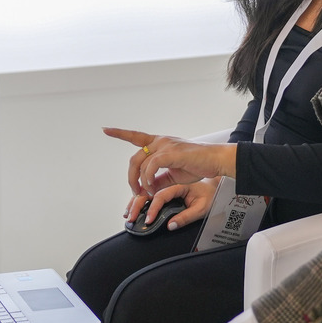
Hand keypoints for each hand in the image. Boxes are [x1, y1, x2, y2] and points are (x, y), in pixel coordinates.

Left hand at [104, 127, 236, 192]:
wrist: (215, 161)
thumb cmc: (198, 165)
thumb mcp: (173, 175)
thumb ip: (158, 180)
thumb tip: (147, 189)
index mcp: (160, 143)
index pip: (136, 136)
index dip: (120, 133)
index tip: (106, 130)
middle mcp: (160, 141)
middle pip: (134, 158)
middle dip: (130, 176)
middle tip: (134, 191)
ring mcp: (165, 145)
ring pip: (141, 163)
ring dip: (139, 181)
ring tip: (146, 192)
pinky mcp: (171, 152)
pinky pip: (151, 166)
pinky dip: (148, 179)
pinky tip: (152, 188)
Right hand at [123, 175, 218, 229]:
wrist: (215, 182)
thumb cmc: (211, 194)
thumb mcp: (203, 207)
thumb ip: (187, 217)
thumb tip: (171, 225)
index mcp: (180, 184)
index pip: (161, 195)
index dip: (153, 208)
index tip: (148, 219)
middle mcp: (170, 180)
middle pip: (148, 189)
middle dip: (137, 203)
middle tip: (130, 217)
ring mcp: (167, 181)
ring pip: (146, 188)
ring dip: (135, 199)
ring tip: (127, 213)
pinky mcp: (165, 184)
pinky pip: (149, 189)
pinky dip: (140, 197)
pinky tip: (133, 205)